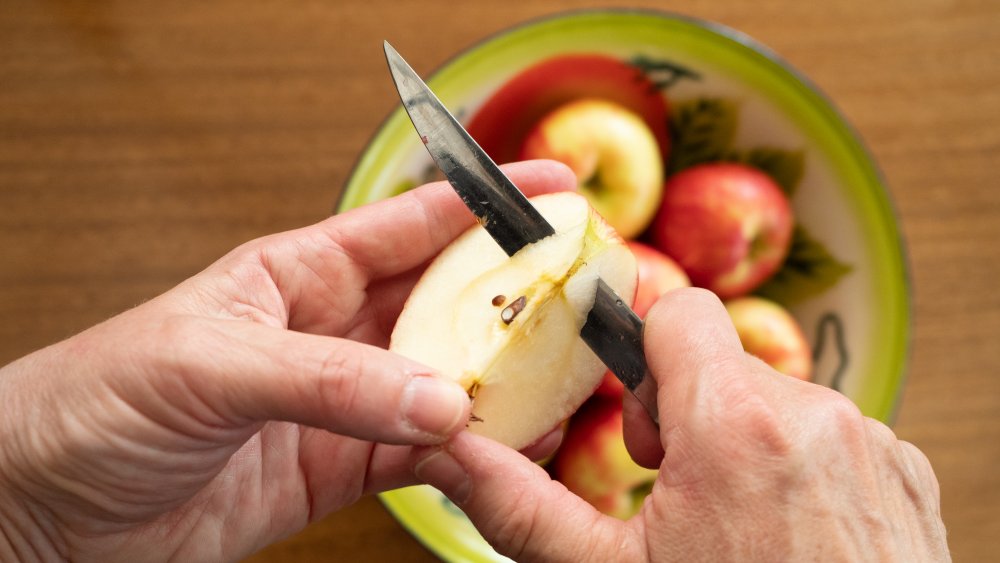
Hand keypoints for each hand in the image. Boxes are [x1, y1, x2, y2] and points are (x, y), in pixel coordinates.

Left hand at [0, 161, 577, 561]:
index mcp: (297, 274)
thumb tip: (439, 399)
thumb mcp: (211, 367)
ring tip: (562, 378)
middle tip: (579, 298)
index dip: (484, 200)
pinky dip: (468, 454)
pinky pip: (421, 454)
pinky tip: (505, 449)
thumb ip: (331, 381)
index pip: (409, 223)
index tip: (553, 186)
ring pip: (444, 382)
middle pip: (443, 304)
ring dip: (499, 383)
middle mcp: (329, 332)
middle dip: (511, 298)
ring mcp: (338, 403)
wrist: (45, 512)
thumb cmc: (95, 404)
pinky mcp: (335, 469)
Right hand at [414, 289, 949, 560]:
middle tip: (681, 490)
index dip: (647, 357)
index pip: (680, 312)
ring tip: (737, 522)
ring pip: (777, 401)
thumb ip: (524, 506)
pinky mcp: (902, 471)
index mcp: (735, 427)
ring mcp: (868, 443)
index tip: (644, 423)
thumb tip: (454, 453)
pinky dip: (799, 467)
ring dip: (745, 444)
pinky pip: (831, 434)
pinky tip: (787, 531)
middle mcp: (814, 417)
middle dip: (690, 413)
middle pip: (723, 364)